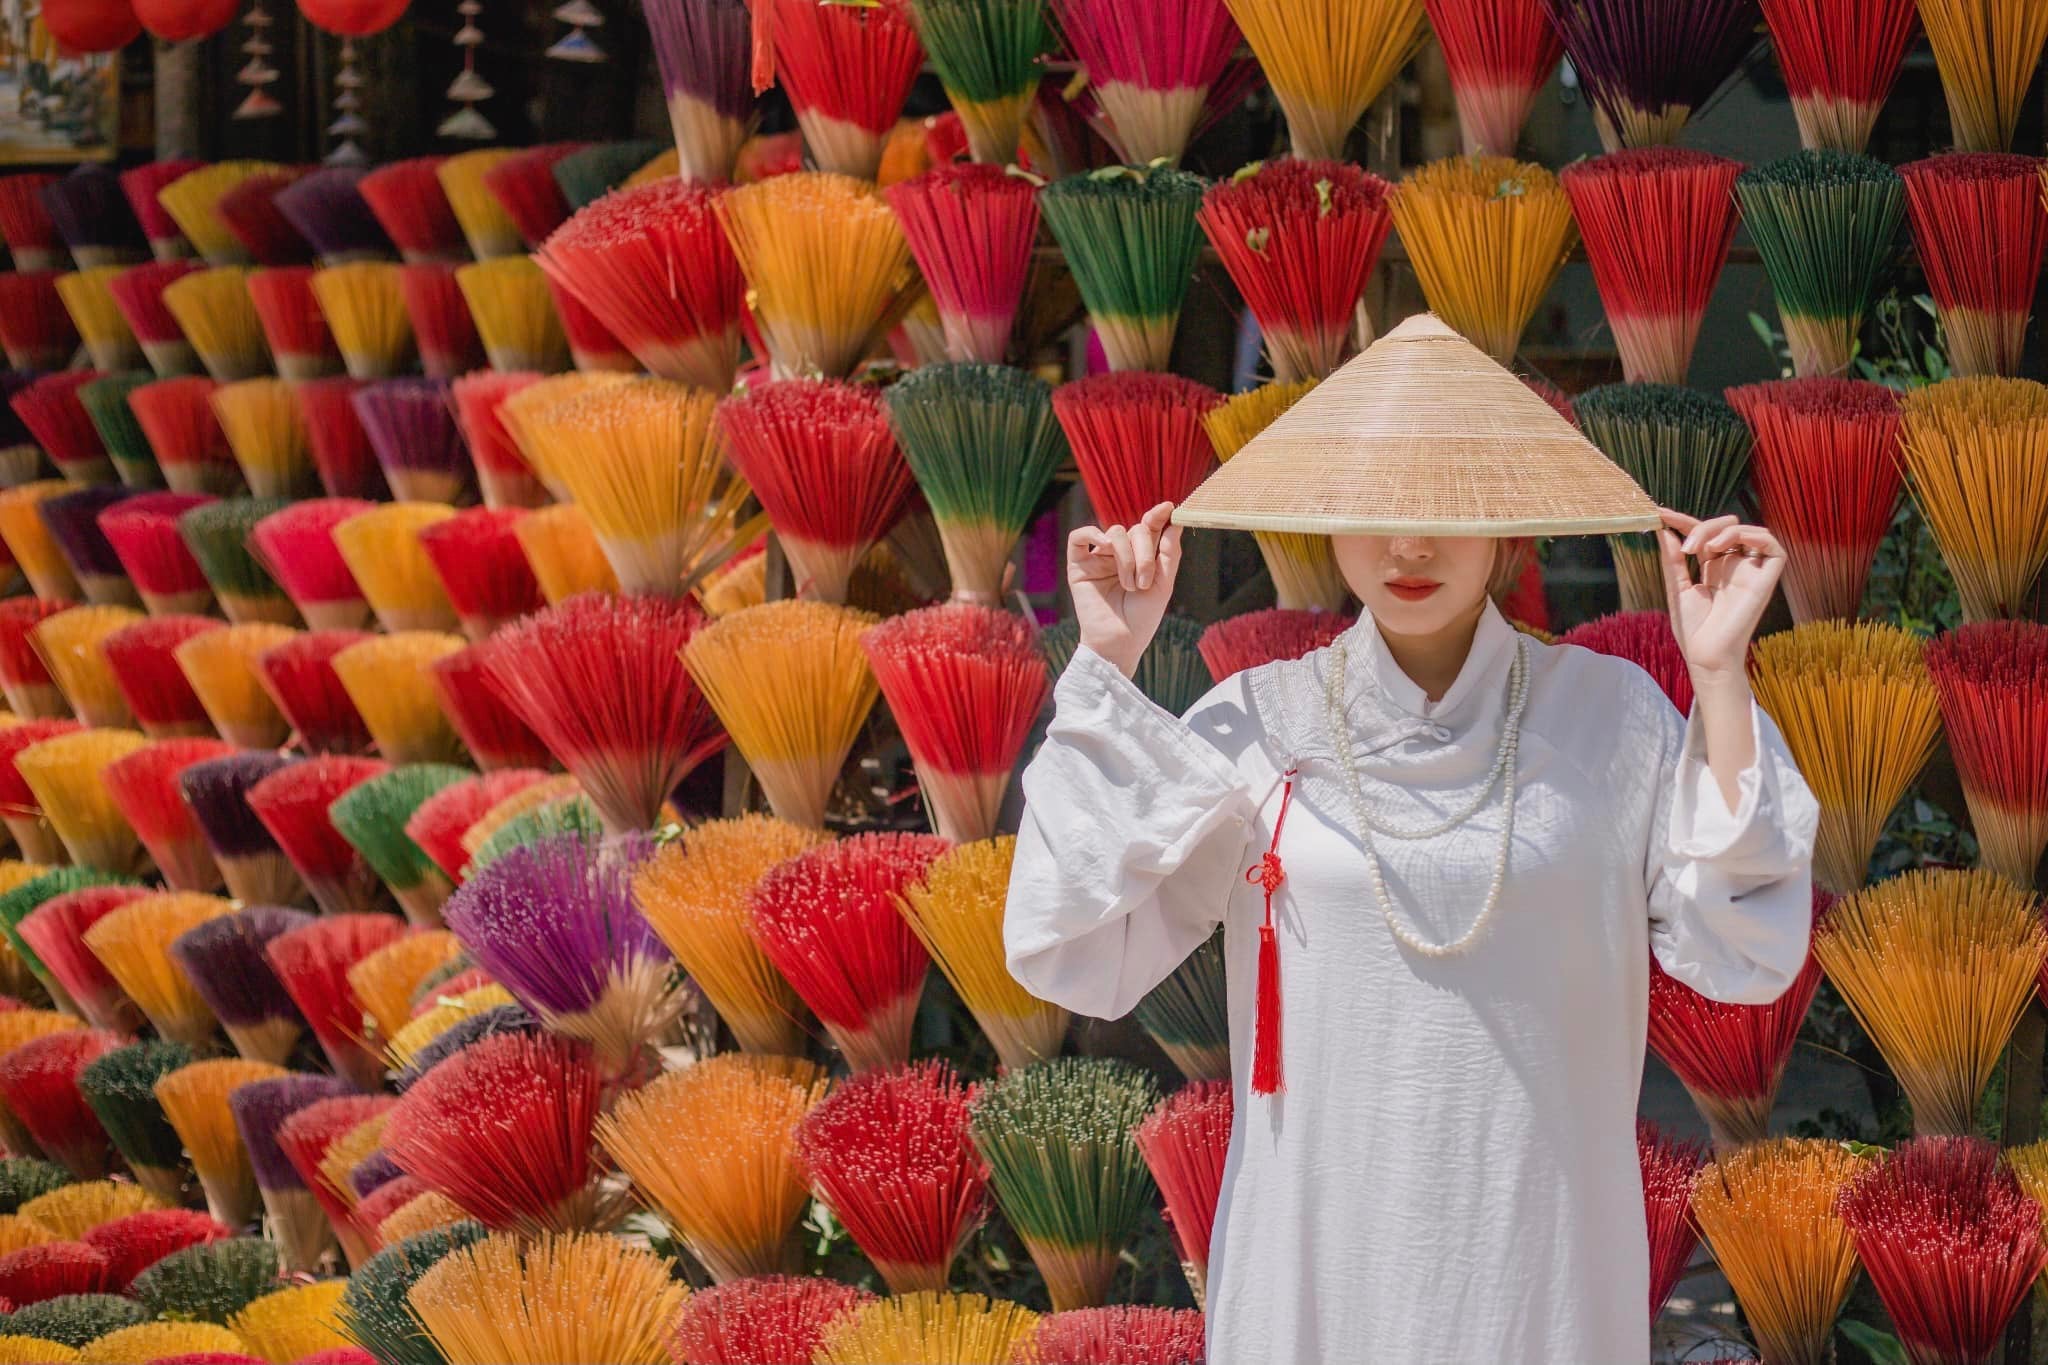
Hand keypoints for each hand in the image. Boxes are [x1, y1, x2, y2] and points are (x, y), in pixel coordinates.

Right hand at [1068, 502, 1181, 677]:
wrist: (1120, 642)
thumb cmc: (1142, 618)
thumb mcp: (1163, 583)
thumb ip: (1169, 552)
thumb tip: (1175, 520)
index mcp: (1142, 557)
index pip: (1149, 528)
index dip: (1157, 516)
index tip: (1168, 508)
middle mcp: (1120, 554)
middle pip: (1135, 530)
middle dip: (1145, 552)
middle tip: (1144, 582)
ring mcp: (1099, 558)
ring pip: (1114, 532)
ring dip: (1126, 557)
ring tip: (1130, 585)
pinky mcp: (1078, 565)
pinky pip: (1079, 536)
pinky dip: (1092, 534)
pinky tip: (1104, 547)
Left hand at [1656, 509, 1784, 680]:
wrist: (1706, 654)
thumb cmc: (1693, 629)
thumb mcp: (1677, 587)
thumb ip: (1673, 558)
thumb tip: (1663, 530)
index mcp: (1714, 567)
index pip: (1703, 534)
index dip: (1684, 521)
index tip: (1661, 513)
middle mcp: (1734, 566)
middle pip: (1725, 527)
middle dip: (1704, 525)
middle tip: (1687, 544)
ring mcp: (1751, 571)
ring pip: (1747, 530)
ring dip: (1722, 530)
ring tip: (1700, 547)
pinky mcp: (1767, 579)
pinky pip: (1773, 546)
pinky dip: (1752, 535)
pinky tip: (1725, 545)